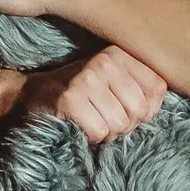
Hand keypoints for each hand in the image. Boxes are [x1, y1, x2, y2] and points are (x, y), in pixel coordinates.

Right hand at [15, 45, 166, 145]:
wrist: (32, 94)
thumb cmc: (81, 91)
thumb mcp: (113, 80)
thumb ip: (142, 87)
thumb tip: (155, 107)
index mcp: (119, 53)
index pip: (157, 89)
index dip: (146, 109)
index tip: (125, 107)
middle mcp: (104, 61)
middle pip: (140, 110)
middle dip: (126, 124)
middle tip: (106, 118)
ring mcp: (86, 79)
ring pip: (121, 123)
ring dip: (108, 132)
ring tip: (93, 120)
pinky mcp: (70, 99)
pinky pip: (100, 131)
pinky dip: (92, 137)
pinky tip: (81, 125)